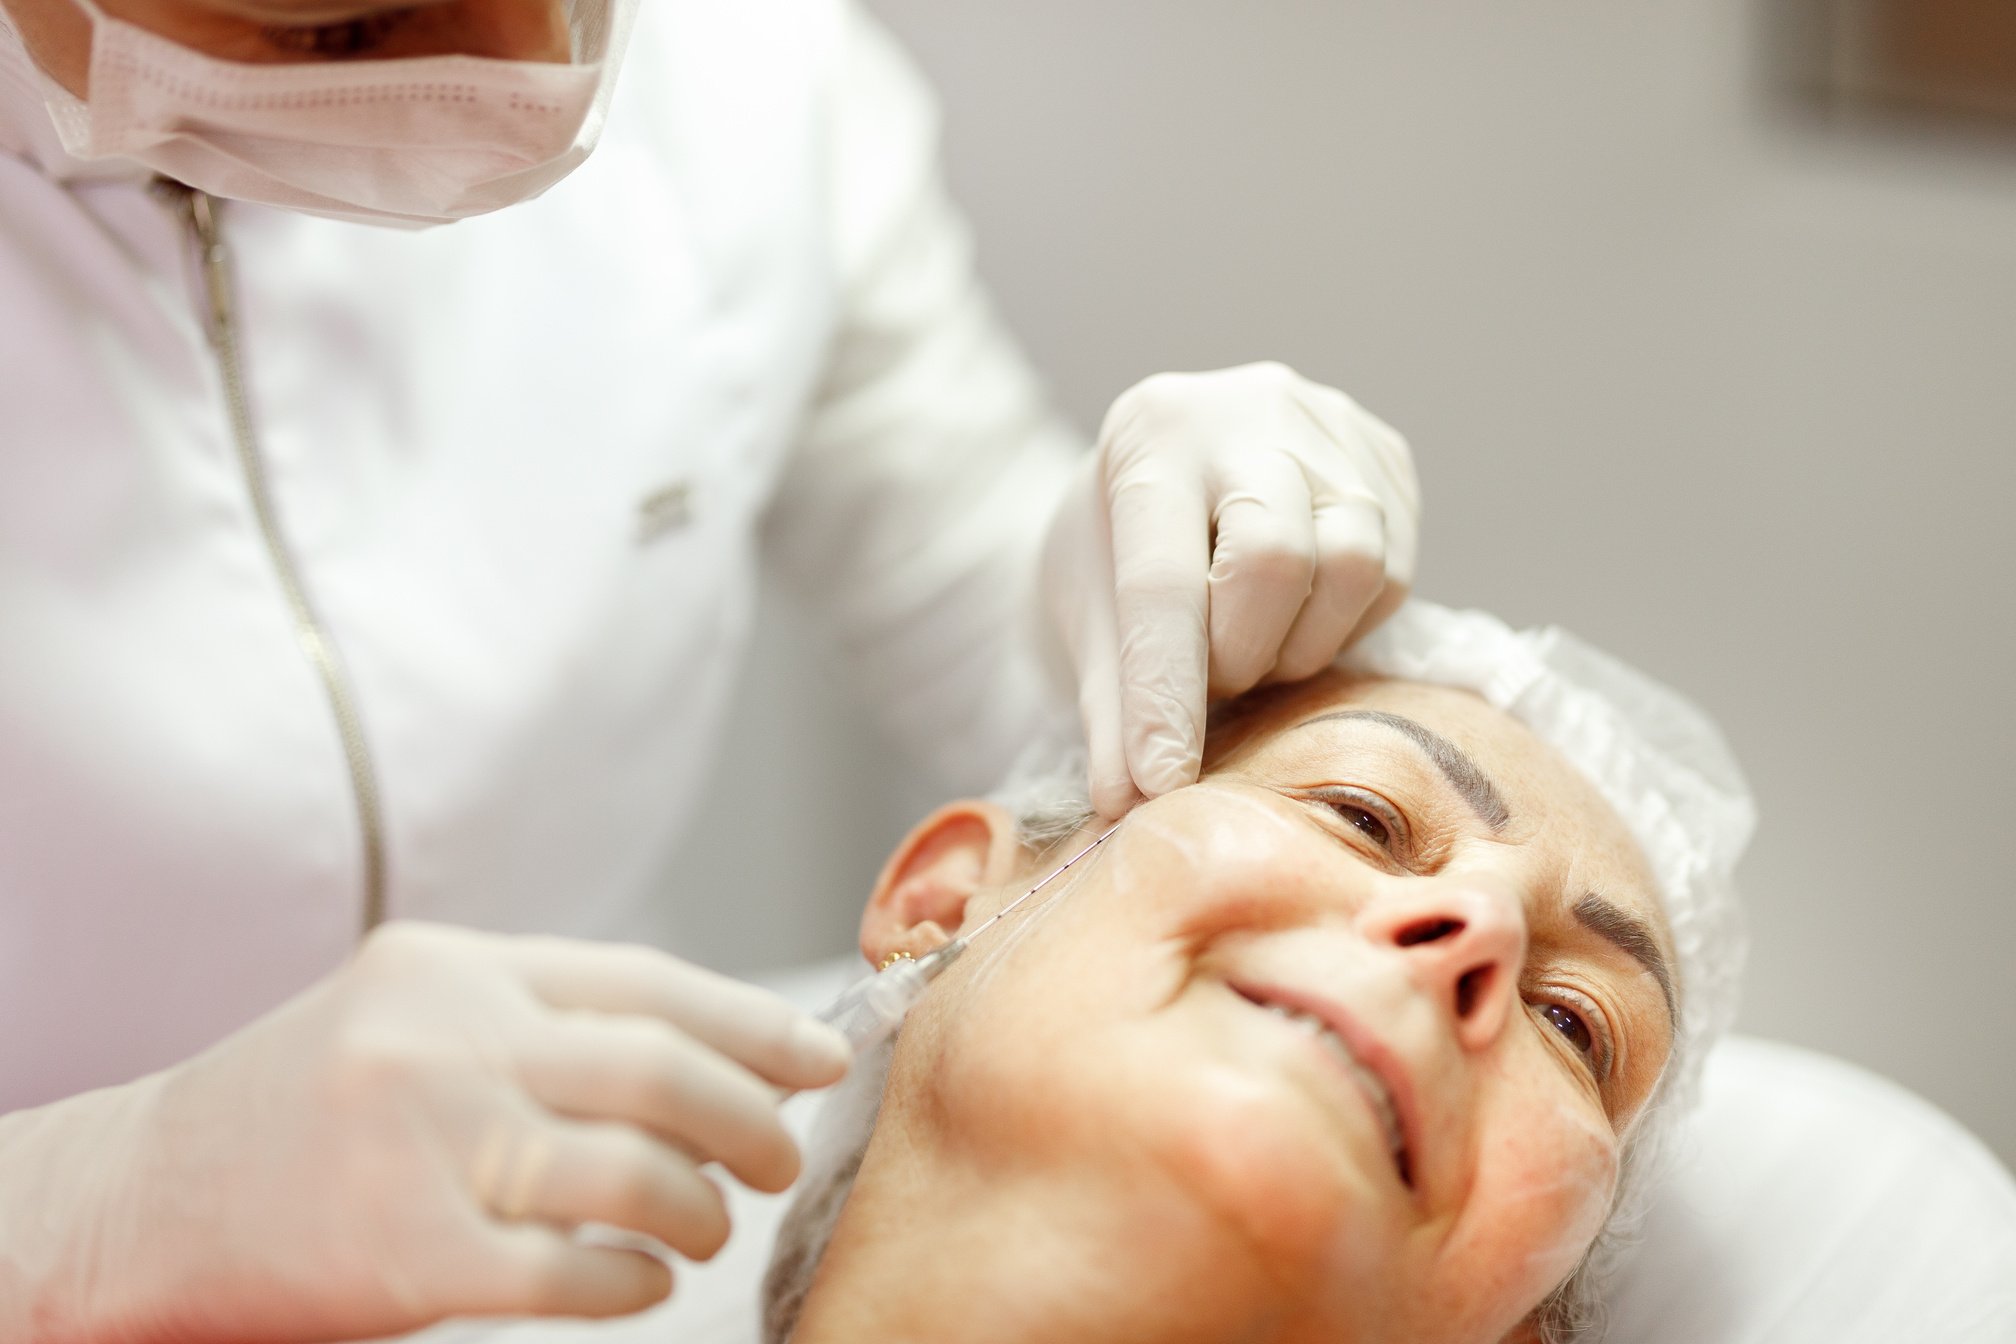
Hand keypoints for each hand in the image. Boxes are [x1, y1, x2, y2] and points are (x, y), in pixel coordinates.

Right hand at [16, 922, 849, 1342]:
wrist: (138, 1196)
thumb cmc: (303, 1106)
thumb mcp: (415, 1015)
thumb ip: (543, 1020)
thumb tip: (719, 1055)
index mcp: (457, 967)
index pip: (649, 983)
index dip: (756, 1024)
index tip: (822, 1057)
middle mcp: (444, 1039)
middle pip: (662, 1071)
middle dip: (752, 1120)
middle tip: (782, 1157)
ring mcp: (421, 1144)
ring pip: (633, 1171)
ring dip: (704, 1207)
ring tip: (712, 1224)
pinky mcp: (403, 1253)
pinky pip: (568, 1271)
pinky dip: (633, 1281)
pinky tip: (646, 1281)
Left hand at [1041, 362, 1418, 814]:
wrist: (1170, 484)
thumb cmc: (1117, 554)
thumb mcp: (1091, 621)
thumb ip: (1110, 710)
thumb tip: (1127, 805)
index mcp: (1151, 433)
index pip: (1162, 579)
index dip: (1163, 696)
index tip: (1160, 787)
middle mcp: (1247, 409)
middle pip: (1273, 557)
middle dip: (1240, 653)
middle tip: (1214, 683)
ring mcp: (1330, 426)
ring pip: (1351, 564)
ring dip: (1299, 645)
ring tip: (1253, 652)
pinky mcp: (1390, 458)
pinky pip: (1393, 573)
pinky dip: (1343, 624)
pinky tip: (1298, 618)